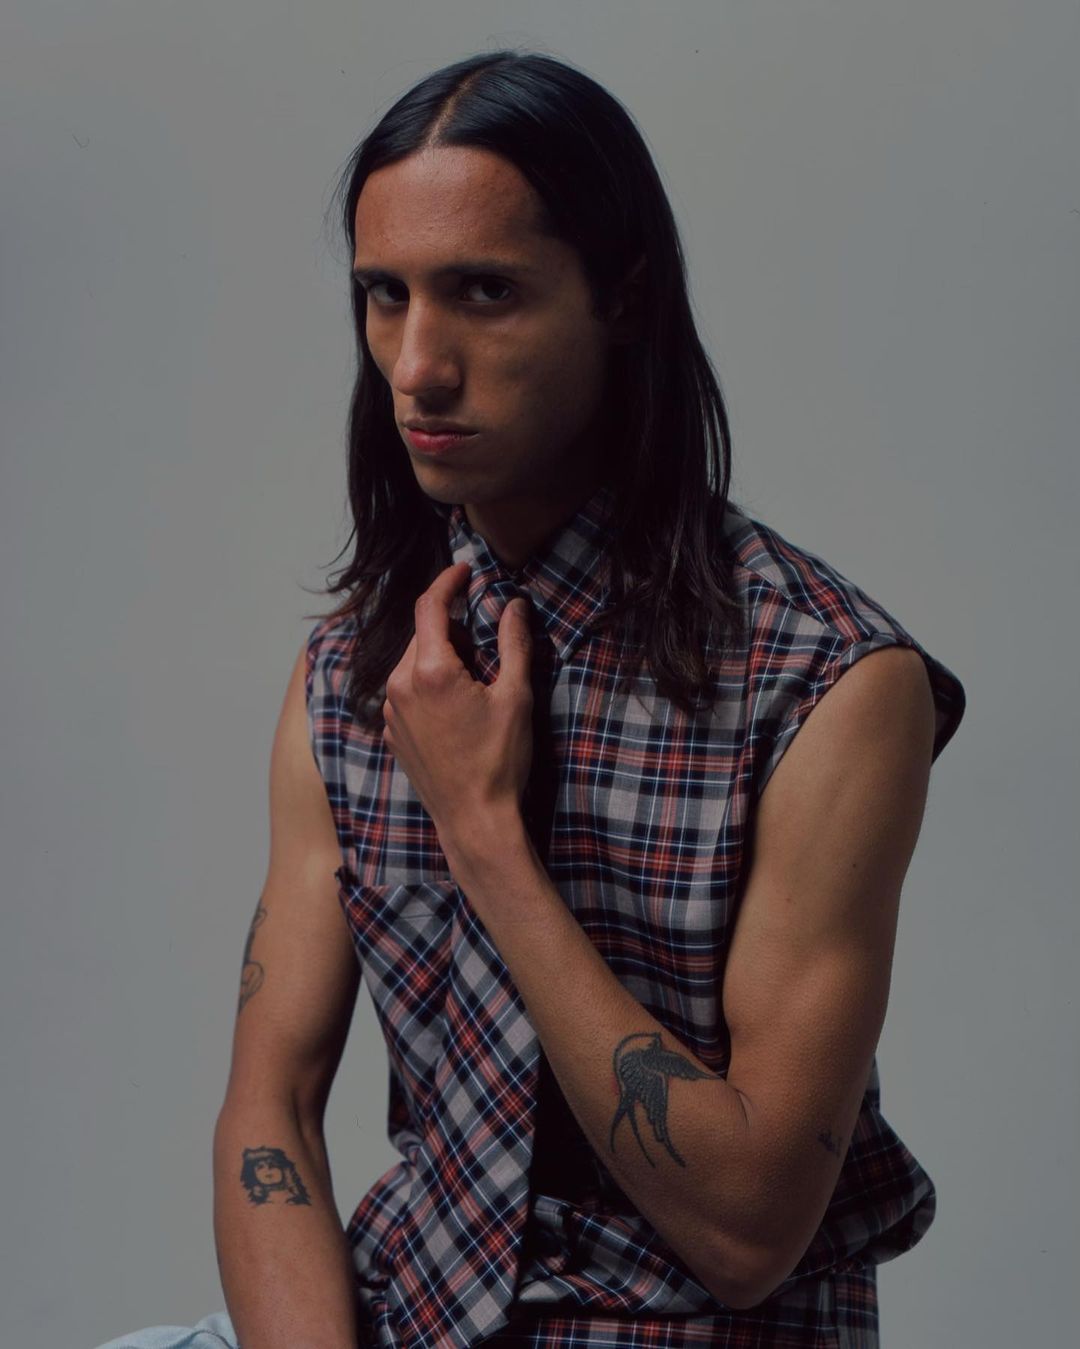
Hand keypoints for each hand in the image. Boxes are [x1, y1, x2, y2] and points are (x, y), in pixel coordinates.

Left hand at [382, 561, 534, 850]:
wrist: (473, 820)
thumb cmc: (499, 761)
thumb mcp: (516, 697)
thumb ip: (514, 644)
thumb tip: (514, 605)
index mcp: (430, 671)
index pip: (429, 606)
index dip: (447, 581)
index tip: (464, 570)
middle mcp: (401, 686)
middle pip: (421, 635)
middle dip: (449, 625)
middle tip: (483, 636)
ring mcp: (392, 712)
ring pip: (411, 664)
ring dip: (438, 656)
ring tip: (473, 676)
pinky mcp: (393, 733)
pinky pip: (406, 693)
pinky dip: (428, 684)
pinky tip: (455, 706)